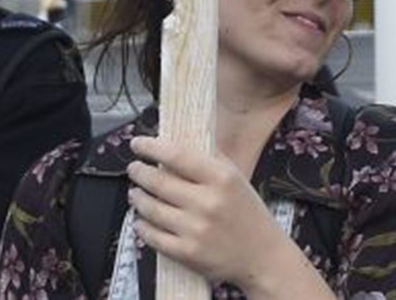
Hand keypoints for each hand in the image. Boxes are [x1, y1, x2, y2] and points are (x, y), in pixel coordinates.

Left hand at [127, 135, 297, 293]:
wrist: (262, 255)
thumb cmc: (248, 212)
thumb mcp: (236, 177)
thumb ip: (210, 158)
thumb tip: (178, 140)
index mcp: (222, 178)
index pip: (178, 155)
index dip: (152, 148)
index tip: (138, 143)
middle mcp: (208, 202)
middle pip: (159, 182)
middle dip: (140, 173)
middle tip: (134, 168)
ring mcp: (196, 230)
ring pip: (152, 209)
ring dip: (138, 198)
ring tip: (135, 192)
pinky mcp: (187, 253)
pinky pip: (153, 237)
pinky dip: (142, 226)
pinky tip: (140, 220)